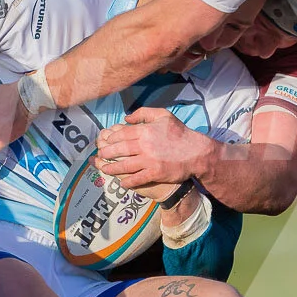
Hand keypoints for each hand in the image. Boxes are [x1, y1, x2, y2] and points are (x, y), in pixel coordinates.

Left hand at [95, 107, 210, 199]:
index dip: (111, 138)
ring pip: (124, 165)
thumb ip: (144, 113)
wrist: (196, 152)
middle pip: (119, 149)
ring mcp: (149, 160)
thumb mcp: (163, 115)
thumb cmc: (179, 133)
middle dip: (107, 153)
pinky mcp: (155, 173)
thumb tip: (126, 118)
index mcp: (145, 130)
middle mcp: (145, 145)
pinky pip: (137, 179)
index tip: (106, 141)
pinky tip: (122, 183)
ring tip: (104, 169)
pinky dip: (127, 182)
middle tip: (100, 155)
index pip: (122, 134)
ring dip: (112, 168)